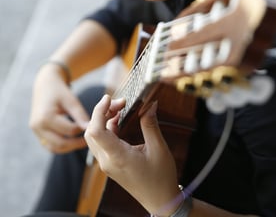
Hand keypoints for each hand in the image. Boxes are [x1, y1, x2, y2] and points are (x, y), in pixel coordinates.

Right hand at [29, 64, 89, 152]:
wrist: (45, 85)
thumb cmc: (60, 91)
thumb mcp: (71, 100)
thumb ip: (80, 115)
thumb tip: (90, 128)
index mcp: (46, 117)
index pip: (69, 131)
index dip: (82, 130)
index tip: (92, 128)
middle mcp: (38, 126)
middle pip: (60, 143)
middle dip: (76, 144)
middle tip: (89, 141)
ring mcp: (35, 131)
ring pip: (54, 148)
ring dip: (68, 148)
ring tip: (82, 142)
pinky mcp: (37, 132)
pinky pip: (50, 145)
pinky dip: (61, 146)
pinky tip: (72, 140)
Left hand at [85, 95, 181, 215]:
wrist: (160, 201)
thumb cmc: (161, 177)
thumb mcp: (158, 148)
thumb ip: (150, 124)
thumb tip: (150, 104)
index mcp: (117, 157)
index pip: (96, 130)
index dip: (99, 110)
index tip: (109, 97)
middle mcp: (107, 161)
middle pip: (91, 131)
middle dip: (101, 112)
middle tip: (120, 102)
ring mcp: (107, 163)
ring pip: (94, 137)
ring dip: (103, 119)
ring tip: (120, 108)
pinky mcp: (110, 164)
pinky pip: (101, 142)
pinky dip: (107, 128)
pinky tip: (119, 120)